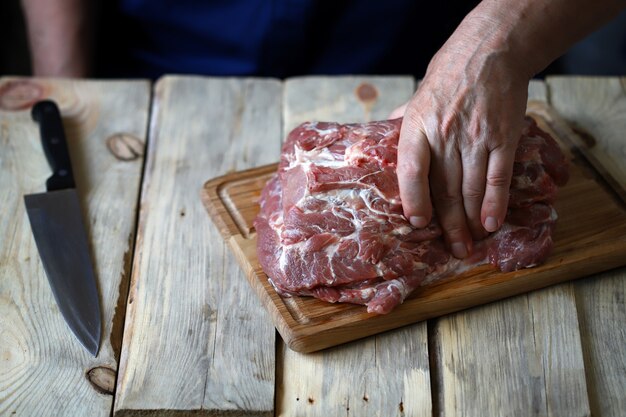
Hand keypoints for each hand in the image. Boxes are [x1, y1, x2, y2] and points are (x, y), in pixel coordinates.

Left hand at [391, 28, 529, 258]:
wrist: (490, 52)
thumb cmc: (448, 76)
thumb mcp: (417, 99)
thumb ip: (402, 125)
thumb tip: (379, 141)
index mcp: (417, 126)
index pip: (413, 170)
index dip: (414, 200)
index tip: (418, 223)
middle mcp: (445, 135)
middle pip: (446, 190)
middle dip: (450, 226)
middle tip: (454, 250)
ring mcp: (476, 138)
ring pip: (472, 190)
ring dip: (472, 221)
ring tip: (471, 243)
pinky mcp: (502, 137)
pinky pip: (498, 177)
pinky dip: (496, 203)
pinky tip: (492, 223)